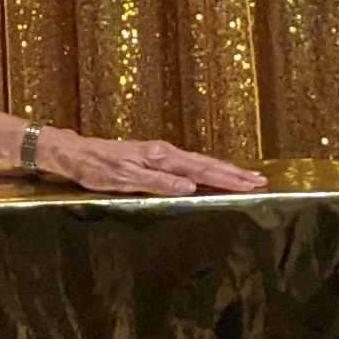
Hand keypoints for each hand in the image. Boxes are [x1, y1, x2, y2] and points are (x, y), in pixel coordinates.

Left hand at [38, 130, 265, 195]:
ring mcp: (161, 153)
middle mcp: (165, 153)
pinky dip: (207, 168)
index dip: (229, 179)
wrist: (76, 153)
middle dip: (235, 173)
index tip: (252, 184)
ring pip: (201, 162)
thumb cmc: (97, 168)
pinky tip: (213, 174)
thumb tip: (190, 186)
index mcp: (161, 158)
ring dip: (224, 170)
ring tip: (246, 177)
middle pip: (208, 163)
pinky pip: (190, 163)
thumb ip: (159, 183)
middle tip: (261, 180)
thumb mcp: (125, 179)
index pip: (203, 170)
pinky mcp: (156, 157)